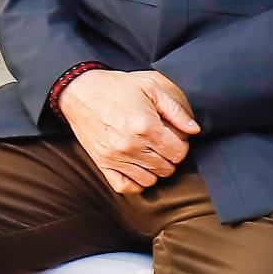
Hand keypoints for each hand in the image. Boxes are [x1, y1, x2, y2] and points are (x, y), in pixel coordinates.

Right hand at [59, 69, 199, 194]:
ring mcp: (115, 157)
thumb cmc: (115, 87)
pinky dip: (135, 182)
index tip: (173, 136)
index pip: (179, 153)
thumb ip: (176, 110)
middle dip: (169, 157)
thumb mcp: (150, 87)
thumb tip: (194, 130)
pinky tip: (136, 168)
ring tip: (148, 153)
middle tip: (161, 143)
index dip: (181, 145)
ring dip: (154, 169)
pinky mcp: (102, 163)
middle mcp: (131, 145)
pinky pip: (126, 187)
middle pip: (167, 168)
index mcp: (146, 126)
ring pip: (150, 180)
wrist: (78, 90)